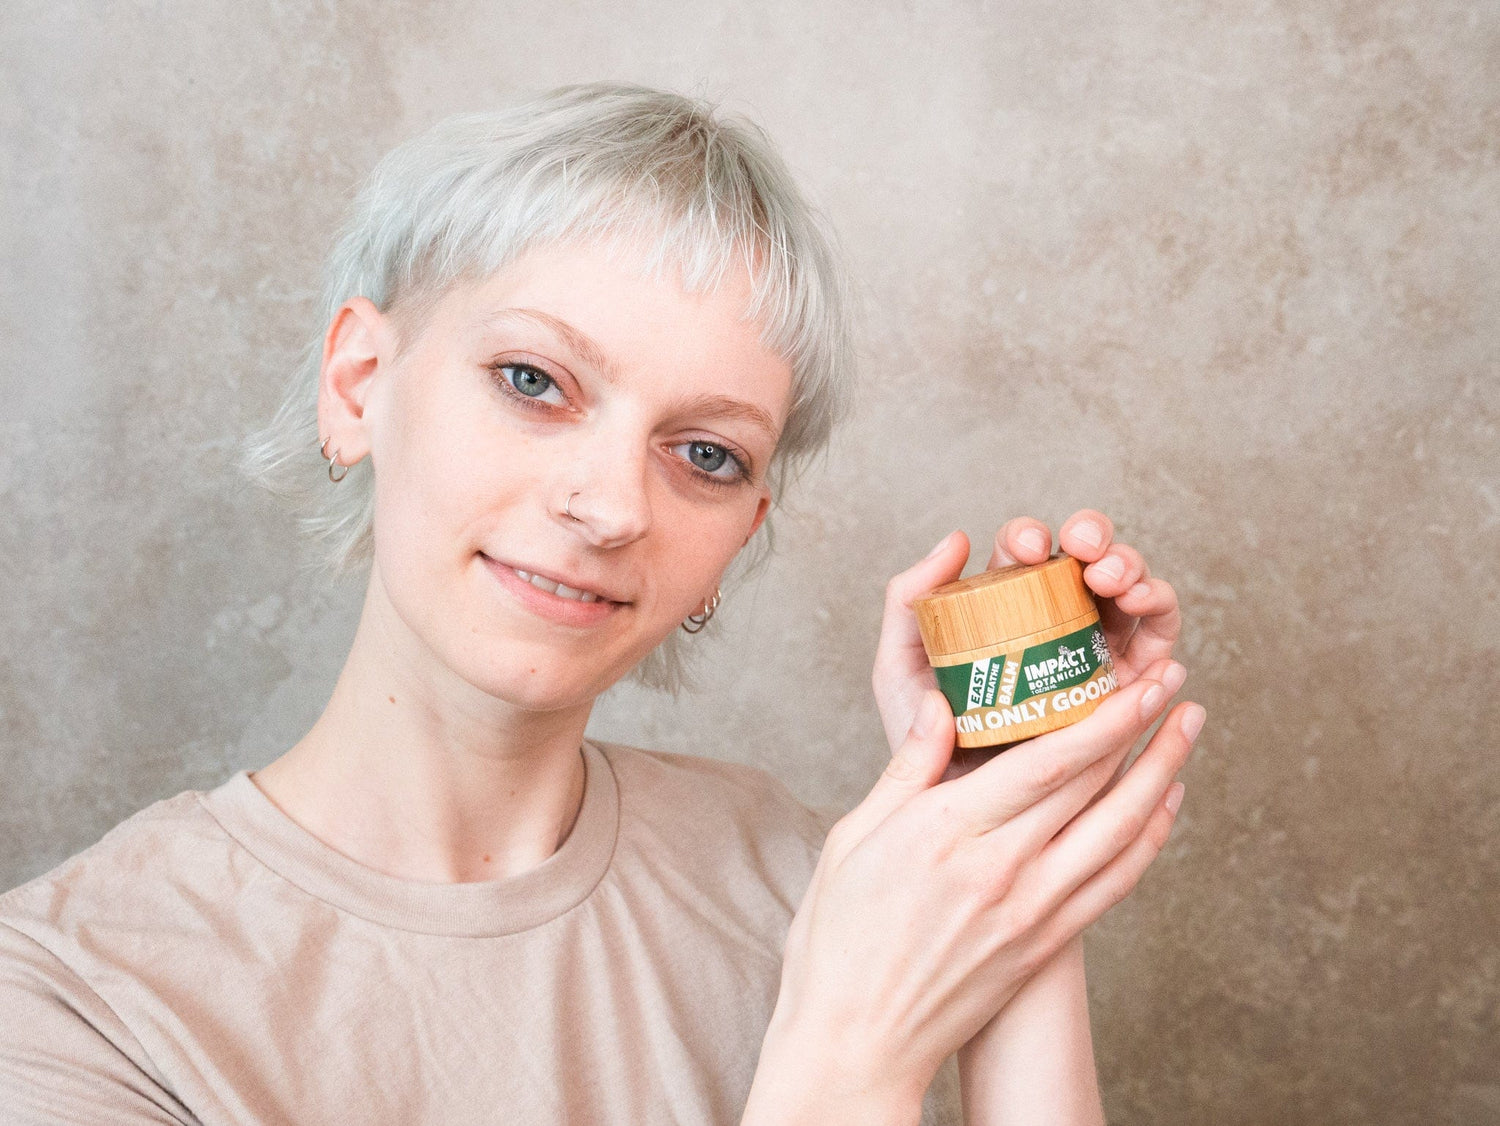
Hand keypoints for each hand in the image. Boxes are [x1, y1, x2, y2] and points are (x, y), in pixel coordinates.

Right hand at [756, 664, 1201, 1110]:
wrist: (857, 1040)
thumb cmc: (839, 937)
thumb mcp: (852, 838)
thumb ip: (907, 768)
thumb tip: (940, 705)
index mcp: (946, 831)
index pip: (1046, 763)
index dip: (1102, 719)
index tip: (1137, 680)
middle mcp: (1001, 869)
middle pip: (1093, 787)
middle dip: (1143, 727)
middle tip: (1172, 678)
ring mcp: (1031, 910)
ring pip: (1119, 831)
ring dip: (1163, 773)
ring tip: (1188, 726)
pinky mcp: (1044, 943)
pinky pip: (1114, 882)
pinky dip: (1149, 838)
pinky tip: (1165, 804)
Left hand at [872, 510, 1182, 779]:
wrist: (955, 810)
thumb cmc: (924, 739)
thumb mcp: (902, 666)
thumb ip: (909, 602)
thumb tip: (958, 538)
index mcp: (1003, 604)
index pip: (1023, 551)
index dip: (1030, 536)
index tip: (1025, 547)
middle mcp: (1056, 619)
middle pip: (1085, 557)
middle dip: (1093, 537)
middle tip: (1085, 554)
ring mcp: (1097, 648)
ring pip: (1128, 587)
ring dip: (1131, 568)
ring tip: (1118, 582)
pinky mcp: (1130, 684)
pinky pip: (1157, 640)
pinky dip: (1160, 614)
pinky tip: (1145, 608)